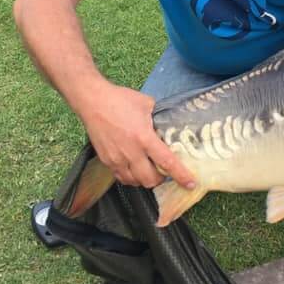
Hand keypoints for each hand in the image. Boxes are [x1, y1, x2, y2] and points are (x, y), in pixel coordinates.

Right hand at [80, 82, 195, 190]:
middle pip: (150, 179)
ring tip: (148, 169)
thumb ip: (158, 117)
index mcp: (144, 137)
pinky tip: (134, 168)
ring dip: (144, 179)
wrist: (93, 101)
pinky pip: (121, 177)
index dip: (180, 175)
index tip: (190, 183)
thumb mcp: (146, 104)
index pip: (167, 162)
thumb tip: (168, 124)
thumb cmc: (120, 99)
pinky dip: (130, 177)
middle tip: (164, 172)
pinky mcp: (106, 160)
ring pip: (135, 182)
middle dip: (160, 179)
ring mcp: (117, 158)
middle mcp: (131, 152)